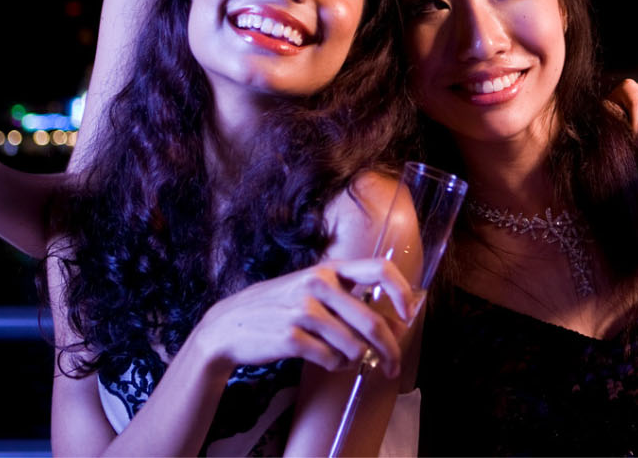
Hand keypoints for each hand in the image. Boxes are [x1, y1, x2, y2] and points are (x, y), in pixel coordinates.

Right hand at [193, 257, 416, 378]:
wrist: (229, 326)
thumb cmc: (278, 308)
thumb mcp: (310, 288)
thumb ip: (345, 297)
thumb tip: (391, 319)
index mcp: (329, 269)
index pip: (379, 269)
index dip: (401, 292)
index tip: (408, 314)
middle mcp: (318, 283)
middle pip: (371, 321)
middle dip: (389, 349)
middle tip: (393, 367)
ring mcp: (304, 309)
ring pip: (353, 346)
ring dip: (354, 360)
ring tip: (342, 358)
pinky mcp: (292, 336)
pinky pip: (331, 360)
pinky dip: (333, 366)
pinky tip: (323, 359)